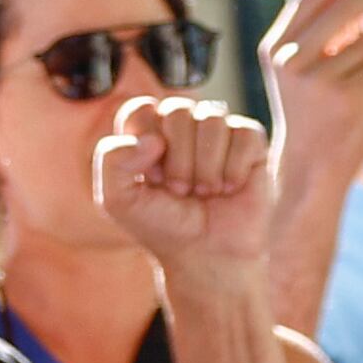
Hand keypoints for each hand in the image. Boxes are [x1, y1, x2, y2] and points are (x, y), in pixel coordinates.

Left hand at [97, 97, 274, 273]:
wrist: (206, 254)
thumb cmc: (162, 225)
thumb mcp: (118, 200)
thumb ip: (112, 161)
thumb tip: (153, 139)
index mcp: (148, 133)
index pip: (140, 109)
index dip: (146, 141)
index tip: (152, 178)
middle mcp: (183, 126)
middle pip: (178, 111)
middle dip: (177, 159)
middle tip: (180, 190)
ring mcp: (218, 131)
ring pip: (212, 119)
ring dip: (205, 167)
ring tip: (203, 192)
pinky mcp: (250, 142)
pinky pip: (244, 134)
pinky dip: (233, 169)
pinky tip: (229, 188)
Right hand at [259, 0, 362, 222]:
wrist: (310, 165)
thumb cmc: (314, 114)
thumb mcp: (306, 70)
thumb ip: (324, 35)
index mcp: (275, 47)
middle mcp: (289, 58)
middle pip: (341, 8)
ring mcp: (314, 75)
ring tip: (352, 87)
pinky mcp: (342, 91)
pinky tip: (358, 101)